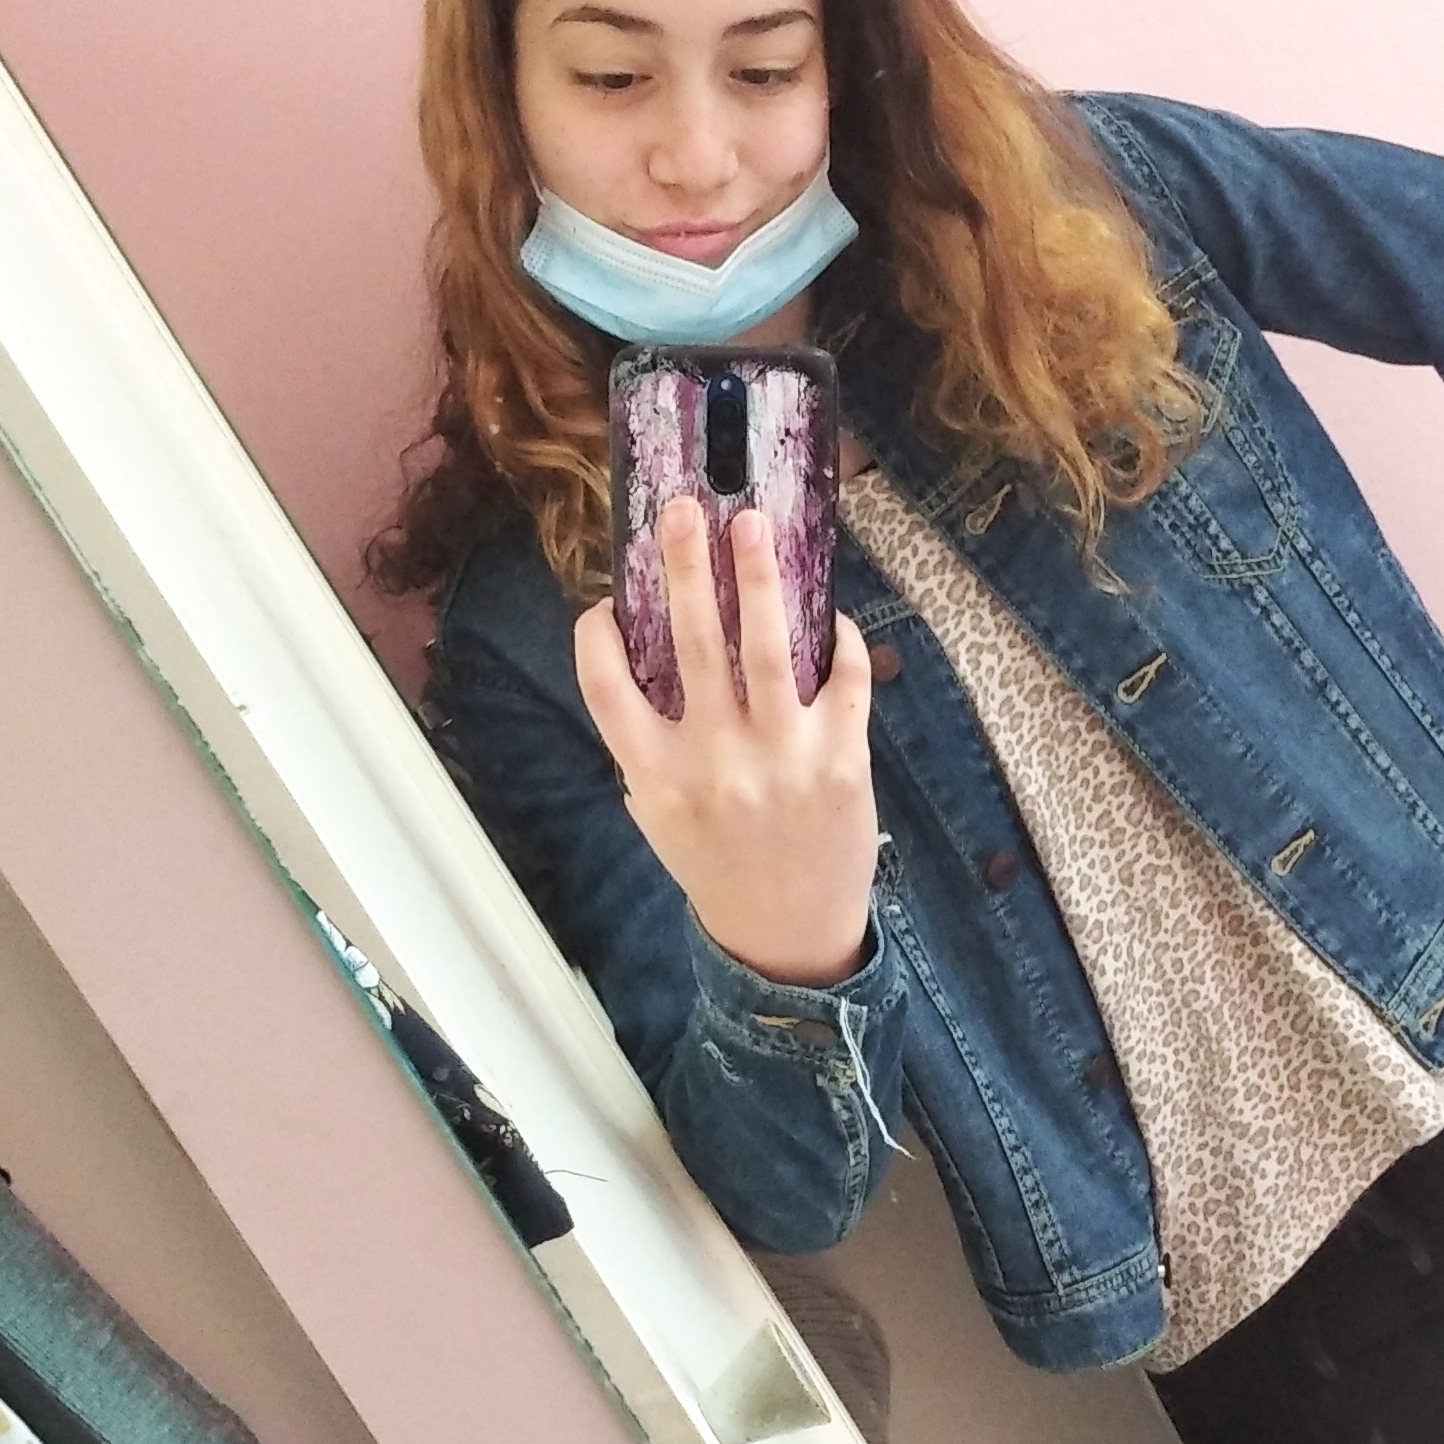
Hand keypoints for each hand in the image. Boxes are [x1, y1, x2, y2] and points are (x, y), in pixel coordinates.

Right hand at [573, 497, 878, 986]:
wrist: (790, 937)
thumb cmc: (718, 865)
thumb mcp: (660, 817)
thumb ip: (648, 747)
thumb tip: (648, 655)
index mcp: (655, 777)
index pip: (607, 688)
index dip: (598, 636)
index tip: (605, 601)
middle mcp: (716, 763)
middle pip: (693, 644)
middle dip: (687, 566)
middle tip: (685, 506)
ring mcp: (784, 759)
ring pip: (771, 649)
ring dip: (761, 579)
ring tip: (754, 525)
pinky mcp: (843, 761)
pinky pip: (845, 678)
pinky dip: (837, 638)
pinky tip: (826, 615)